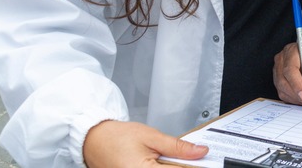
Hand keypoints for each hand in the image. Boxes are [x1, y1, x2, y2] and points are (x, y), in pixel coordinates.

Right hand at [83, 120, 207, 167]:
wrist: (94, 140)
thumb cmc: (117, 137)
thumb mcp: (152, 136)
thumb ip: (177, 147)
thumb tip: (200, 151)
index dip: (195, 166)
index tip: (207, 161)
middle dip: (184, 167)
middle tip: (194, 159)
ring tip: (176, 161)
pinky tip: (166, 164)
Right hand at [274, 43, 301, 105]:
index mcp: (292, 51)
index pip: (290, 70)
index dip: (297, 84)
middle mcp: (282, 60)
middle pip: (283, 81)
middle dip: (298, 94)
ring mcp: (278, 70)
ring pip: (282, 89)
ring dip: (297, 98)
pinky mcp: (279, 81)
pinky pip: (283, 94)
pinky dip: (295, 99)